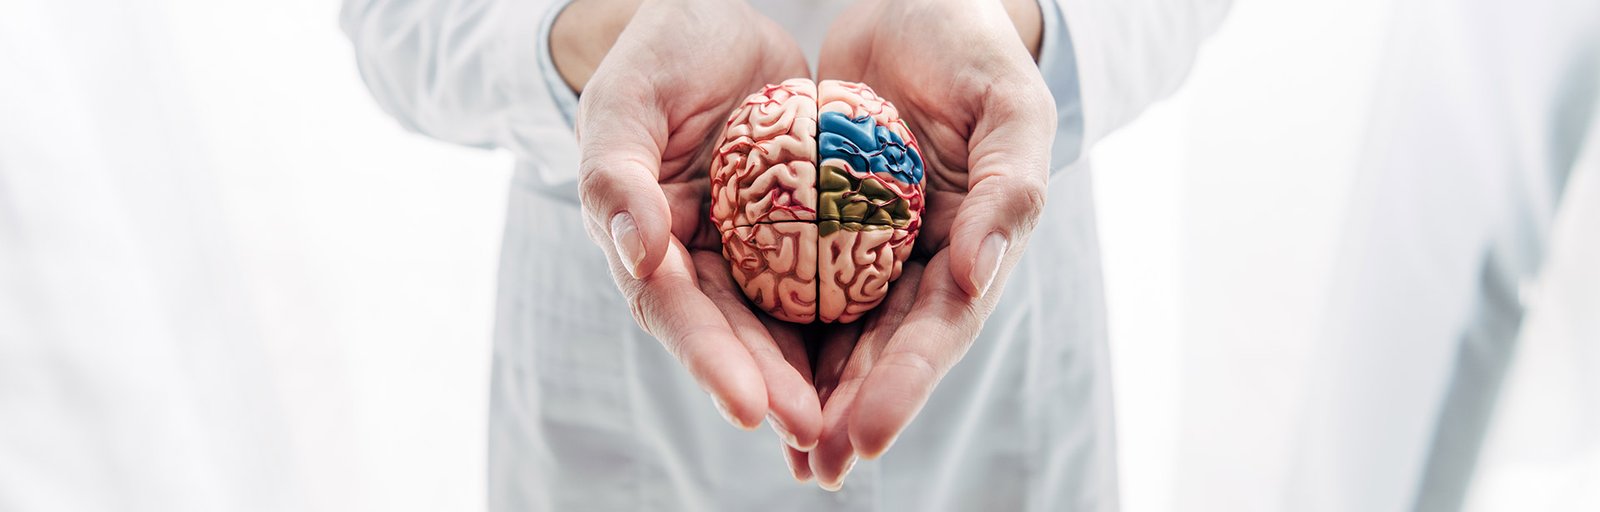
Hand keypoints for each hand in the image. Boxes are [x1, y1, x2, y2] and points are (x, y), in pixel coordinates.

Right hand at [561, 0, 823, 451]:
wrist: (720, 17)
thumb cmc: (659, 51)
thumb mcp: (627, 98)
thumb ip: (616, 174)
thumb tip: (641, 254)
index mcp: (644, 240)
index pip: (674, 310)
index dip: (709, 360)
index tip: (748, 407)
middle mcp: (697, 261)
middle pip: (736, 335)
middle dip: (774, 389)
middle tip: (816, 433)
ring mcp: (751, 251)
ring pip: (785, 324)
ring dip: (816, 377)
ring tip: (855, 424)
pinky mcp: (802, 232)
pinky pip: (831, 278)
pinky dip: (854, 322)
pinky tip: (891, 359)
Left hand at [805, 0, 1054, 487]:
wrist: (912, 4)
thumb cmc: (973, 49)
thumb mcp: (1010, 107)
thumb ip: (1008, 191)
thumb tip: (976, 281)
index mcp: (975, 247)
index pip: (938, 330)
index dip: (905, 387)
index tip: (863, 434)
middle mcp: (923, 264)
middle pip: (884, 351)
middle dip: (850, 411)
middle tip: (815, 465)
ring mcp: (871, 251)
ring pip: (837, 334)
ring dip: (812, 392)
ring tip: (784, 451)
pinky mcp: (821, 228)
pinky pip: (792, 284)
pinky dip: (774, 331)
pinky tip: (747, 375)